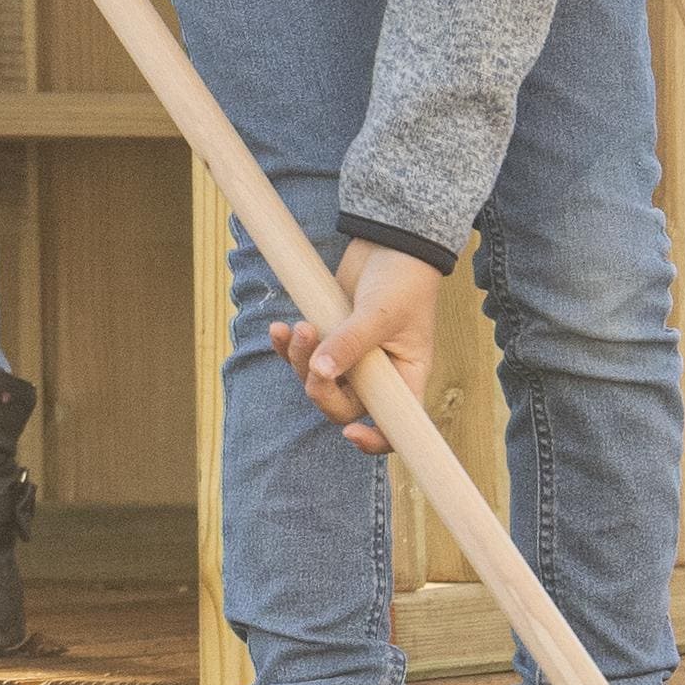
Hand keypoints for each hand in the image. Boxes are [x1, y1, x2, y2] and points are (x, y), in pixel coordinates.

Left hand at [283, 241, 446, 451]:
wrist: (389, 243)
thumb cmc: (401, 280)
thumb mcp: (380, 312)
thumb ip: (351, 343)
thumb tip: (321, 373)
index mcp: (405, 378)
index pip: (394, 426)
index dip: (374, 441)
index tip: (350, 433)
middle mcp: (379, 377)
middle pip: (342, 407)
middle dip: (320, 388)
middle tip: (311, 349)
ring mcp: (352, 360)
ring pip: (317, 382)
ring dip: (300, 360)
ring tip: (299, 326)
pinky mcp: (329, 340)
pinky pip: (303, 358)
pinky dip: (288, 348)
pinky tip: (279, 330)